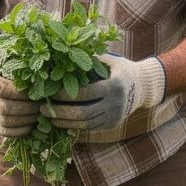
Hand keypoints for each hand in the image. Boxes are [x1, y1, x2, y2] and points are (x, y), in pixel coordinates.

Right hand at [0, 61, 40, 138]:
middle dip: (26, 109)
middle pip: (5, 108)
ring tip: (39, 116)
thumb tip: (42, 77)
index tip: (35, 92)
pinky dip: (19, 131)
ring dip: (25, 121)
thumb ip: (21, 72)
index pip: (2, 89)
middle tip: (42, 107)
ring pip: (5, 121)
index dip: (19, 93)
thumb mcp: (9, 67)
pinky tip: (31, 126)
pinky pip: (5, 132)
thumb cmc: (5, 73)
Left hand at [41, 54, 165, 131]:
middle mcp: (116, 104)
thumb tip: (62, 56)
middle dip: (61, 113)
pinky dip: (74, 126)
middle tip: (43, 110)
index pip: (85, 93)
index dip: (65, 95)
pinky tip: (62, 122)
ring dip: (65, 123)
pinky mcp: (112, 125)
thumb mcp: (109, 60)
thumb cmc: (120, 69)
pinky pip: (91, 128)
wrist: (142, 86)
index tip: (49, 93)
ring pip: (86, 124)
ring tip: (49, 118)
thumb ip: (89, 59)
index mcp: (114, 85)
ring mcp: (114, 116)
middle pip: (84, 113)